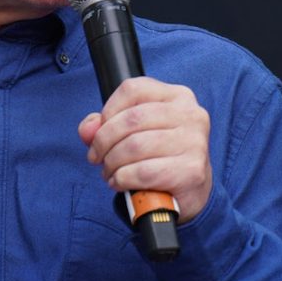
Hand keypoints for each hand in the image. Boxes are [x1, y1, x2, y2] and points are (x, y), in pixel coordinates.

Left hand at [77, 77, 212, 221]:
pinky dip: (123, 179)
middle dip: (104, 141)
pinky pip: (142, 172)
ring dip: (112, 163)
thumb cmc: (161, 156)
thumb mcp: (135, 132)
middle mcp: (190, 114)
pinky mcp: (192, 171)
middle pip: (131, 119)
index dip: (108, 110)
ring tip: (110, 172)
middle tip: (97, 157)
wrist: (191, 191)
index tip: (100, 130)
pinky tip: (121, 183)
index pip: (133, 89)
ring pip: (134, 147)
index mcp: (177, 96)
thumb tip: (88, 129)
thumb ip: (105, 125)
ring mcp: (194, 142)